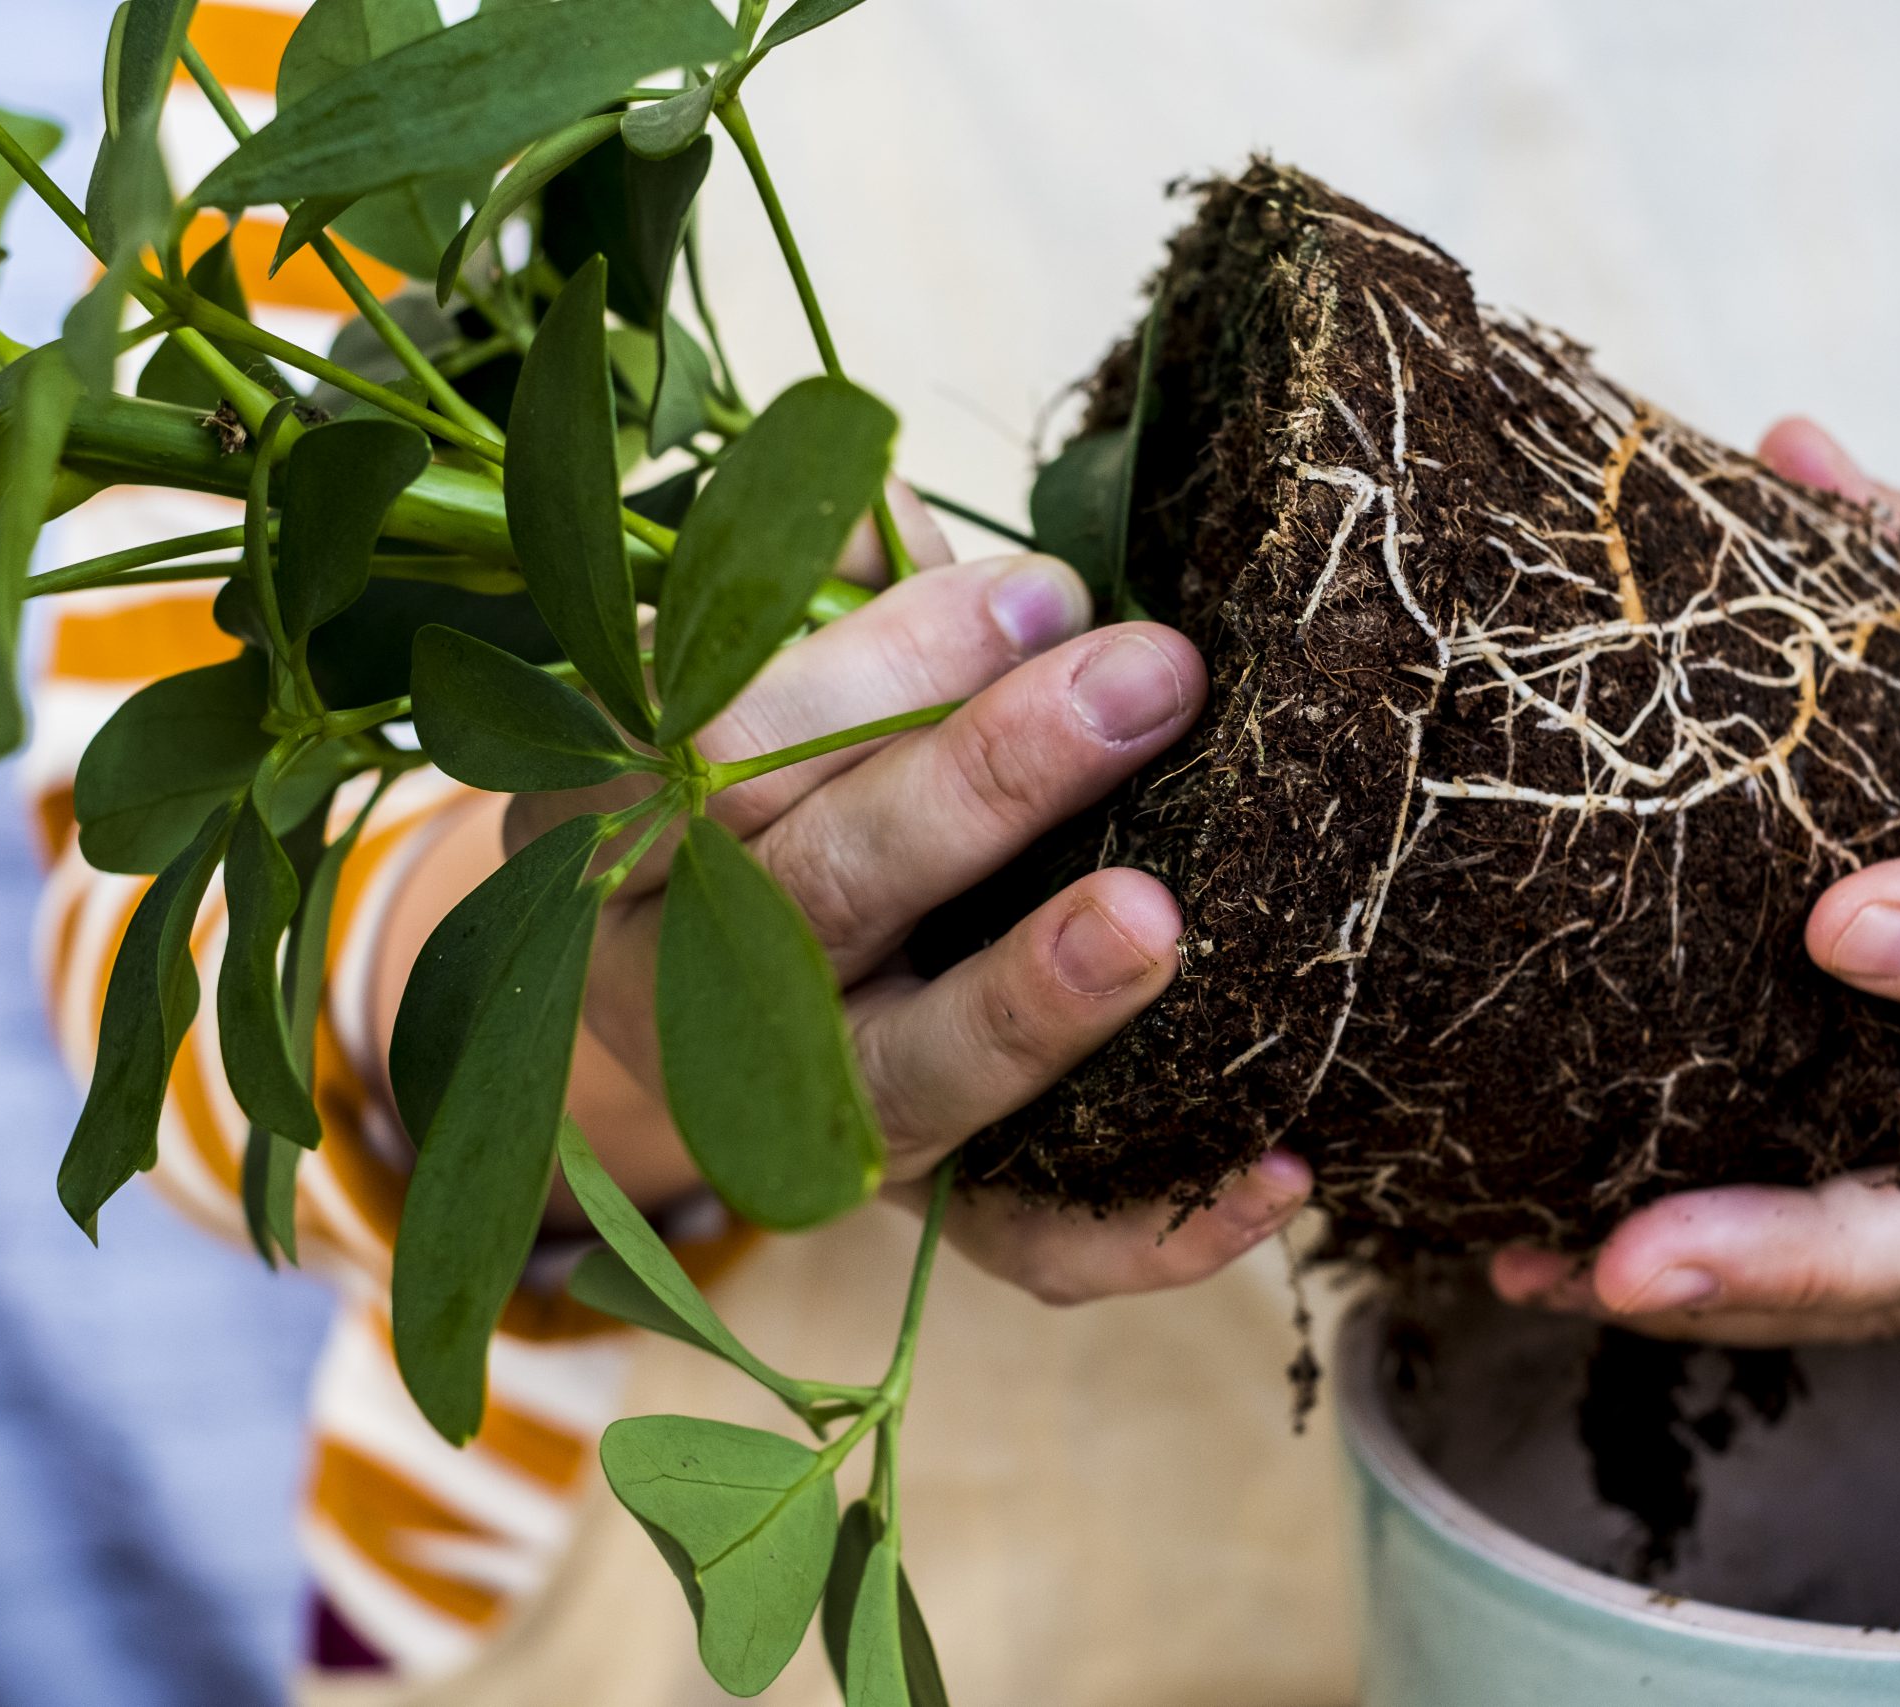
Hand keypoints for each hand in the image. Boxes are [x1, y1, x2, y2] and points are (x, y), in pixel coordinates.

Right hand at [510, 494, 1312, 1304]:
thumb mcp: (770, 669)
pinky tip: (1279, 1175)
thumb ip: (866, 610)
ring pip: (904, 1084)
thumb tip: (1019, 574)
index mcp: (620, 833)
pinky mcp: (912, 1213)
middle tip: (1147, 682)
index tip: (1044, 592)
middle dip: (986, 781)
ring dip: (1034, 1005)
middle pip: (815, 898)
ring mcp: (795, 1121)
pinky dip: (1150, 1234)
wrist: (718, 977)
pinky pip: (1023, 1253)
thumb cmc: (780, 770)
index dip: (888, 668)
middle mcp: (682, 993)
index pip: (730, 746)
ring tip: (1157, 920)